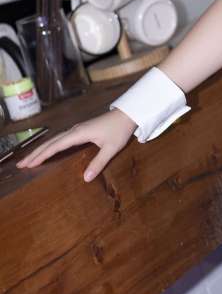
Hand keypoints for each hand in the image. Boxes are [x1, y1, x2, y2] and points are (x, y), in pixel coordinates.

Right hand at [16, 109, 137, 181]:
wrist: (127, 114)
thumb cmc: (119, 130)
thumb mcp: (111, 148)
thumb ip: (98, 162)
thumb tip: (86, 179)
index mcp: (78, 134)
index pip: (56, 146)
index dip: (42, 155)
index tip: (29, 164)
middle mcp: (74, 130)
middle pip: (51, 143)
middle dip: (36, 153)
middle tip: (21, 164)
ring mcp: (76, 129)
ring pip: (54, 140)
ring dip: (41, 149)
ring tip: (29, 159)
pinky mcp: (80, 130)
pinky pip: (60, 139)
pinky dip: (51, 146)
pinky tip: (48, 151)